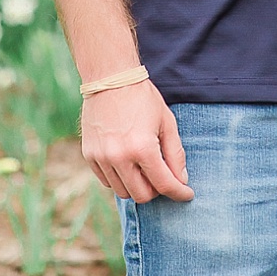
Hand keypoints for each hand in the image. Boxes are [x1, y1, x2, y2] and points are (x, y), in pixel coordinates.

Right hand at [81, 80, 194, 202]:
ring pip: (123, 192)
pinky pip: (107, 181)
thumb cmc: (143, 98)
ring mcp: (102, 158)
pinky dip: (120, 179)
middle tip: (165, 178)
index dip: (179, 192)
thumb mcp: (166, 122)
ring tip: (146, 169)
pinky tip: (129, 164)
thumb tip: (181, 179)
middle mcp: (119, 157)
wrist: (111, 80)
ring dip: (138, 186)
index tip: (187, 194)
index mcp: (142, 148)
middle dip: (157, 191)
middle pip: (142, 195)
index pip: (164, 184)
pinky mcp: (89, 156)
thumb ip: (175, 153)